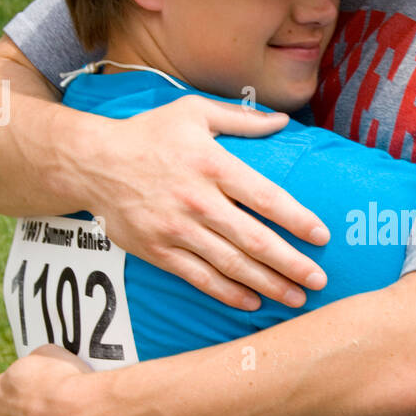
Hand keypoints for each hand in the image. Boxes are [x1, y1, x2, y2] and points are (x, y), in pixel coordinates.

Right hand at [86, 95, 330, 311]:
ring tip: (295, 298)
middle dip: (291, 263)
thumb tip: (284, 122)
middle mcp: (197, 200)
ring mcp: (176, 229)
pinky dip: (228, 293)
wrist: (94, 162)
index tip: (322, 236)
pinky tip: (252, 302)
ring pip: (230, 265)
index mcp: (212, 164)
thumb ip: (242, 119)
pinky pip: (199, 278)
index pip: (265, 197)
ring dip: (267, 285)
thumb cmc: (149, 134)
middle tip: (318, 280)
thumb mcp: (194, 112)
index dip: (297, 219)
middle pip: (253, 240)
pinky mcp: (158, 250)